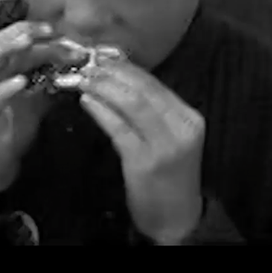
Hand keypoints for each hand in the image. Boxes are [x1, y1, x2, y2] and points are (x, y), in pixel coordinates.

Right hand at [0, 21, 73, 212]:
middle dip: (24, 34)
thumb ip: (48, 78)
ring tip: (27, 42)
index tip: (56, 29)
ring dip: (6, 50)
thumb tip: (76, 61)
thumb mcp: (34, 97)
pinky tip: (20, 82)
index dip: (32, 28)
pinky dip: (3, 88)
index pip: (10, 37)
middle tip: (50, 31)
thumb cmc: (10, 125)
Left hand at [77, 59, 207, 243]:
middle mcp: (181, 127)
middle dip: (111, 72)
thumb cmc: (169, 174)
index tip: (100, 55)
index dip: (125, 66)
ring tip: (82, 78)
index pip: (154, 83)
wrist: (177, 217)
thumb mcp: (168, 137)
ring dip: (103, 87)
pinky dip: (101, 111)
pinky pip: (119, 128)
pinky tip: (86, 101)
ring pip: (131, 104)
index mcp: (189, 118)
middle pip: (142, 89)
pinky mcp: (144, 162)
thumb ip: (150, 110)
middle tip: (85, 62)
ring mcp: (165, 145)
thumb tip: (116, 75)